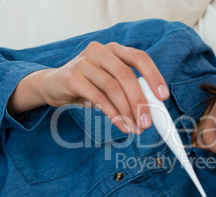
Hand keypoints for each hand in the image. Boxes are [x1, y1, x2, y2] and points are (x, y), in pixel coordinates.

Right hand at [11, 42, 169, 133]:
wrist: (52, 85)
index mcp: (114, 50)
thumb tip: (151, 110)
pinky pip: (98, 98)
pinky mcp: (73, 77)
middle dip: (140, 101)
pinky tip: (122, 125)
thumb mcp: (110, 82)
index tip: (163, 96)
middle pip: (127, 75)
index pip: (140, 58)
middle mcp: (101, 51)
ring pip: (113, 88)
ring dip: (127, 111)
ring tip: (135, 128)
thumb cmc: (89, 84)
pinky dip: (113, 114)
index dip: (154, 76)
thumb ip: (129, 90)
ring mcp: (85, 62)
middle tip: (148, 122)